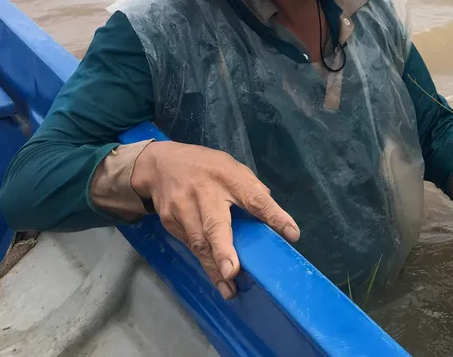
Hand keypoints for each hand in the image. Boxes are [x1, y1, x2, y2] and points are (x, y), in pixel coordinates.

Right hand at [131, 141, 300, 299]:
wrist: (160, 164)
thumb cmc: (207, 167)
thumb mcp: (233, 167)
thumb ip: (251, 189)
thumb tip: (269, 214)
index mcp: (229, 177)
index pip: (255, 198)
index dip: (274, 216)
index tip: (291, 234)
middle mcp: (205, 192)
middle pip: (215, 223)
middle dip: (223, 249)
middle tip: (233, 271)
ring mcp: (183, 208)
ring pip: (199, 242)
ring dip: (213, 267)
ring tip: (228, 288)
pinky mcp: (169, 221)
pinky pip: (190, 245)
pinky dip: (203, 262)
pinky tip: (215, 276)